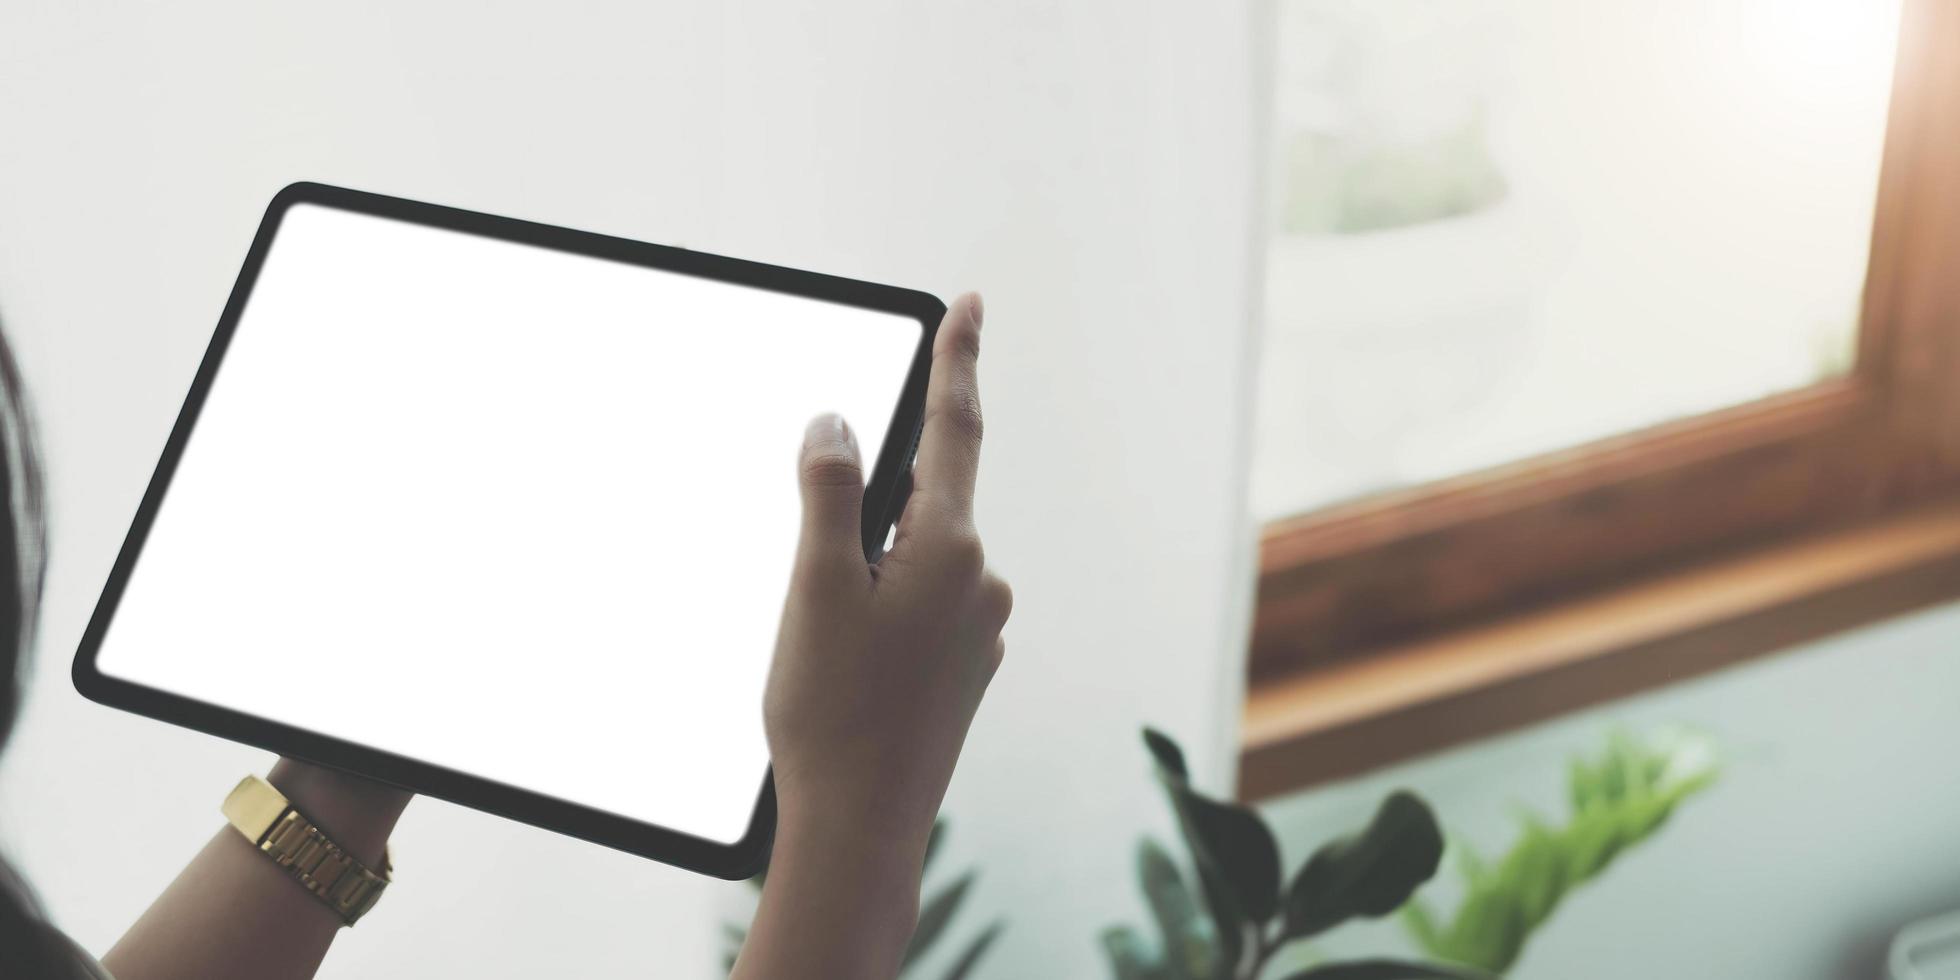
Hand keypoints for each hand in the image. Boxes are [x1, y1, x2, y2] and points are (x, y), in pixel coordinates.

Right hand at [764, 291, 1011, 859]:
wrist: (862, 829)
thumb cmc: (832, 713)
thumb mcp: (814, 588)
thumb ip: (826, 493)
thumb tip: (836, 426)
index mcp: (952, 551)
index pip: (955, 429)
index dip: (957, 359)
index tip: (970, 303)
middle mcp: (982, 584)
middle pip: (924, 502)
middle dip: (868, 509)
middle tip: (816, 583)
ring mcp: (978, 631)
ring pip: (915, 561)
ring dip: (867, 572)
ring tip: (818, 646)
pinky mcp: (964, 670)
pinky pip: (919, 609)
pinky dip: (879, 611)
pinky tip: (843, 666)